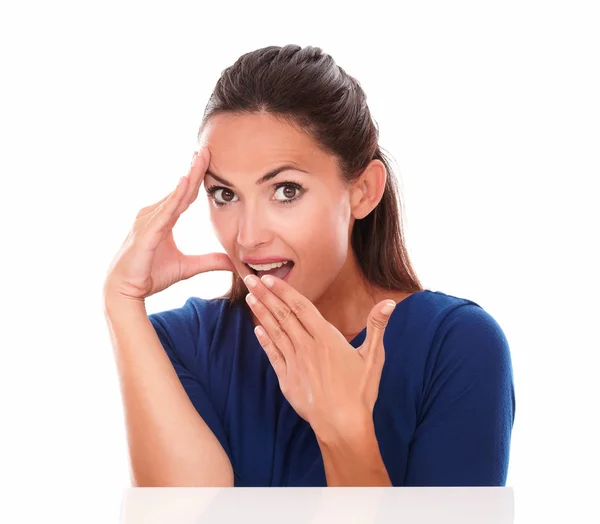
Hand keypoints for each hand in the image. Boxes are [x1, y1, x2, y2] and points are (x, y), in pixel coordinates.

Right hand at [103, 148, 235, 301]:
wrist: (125, 291)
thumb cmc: (150, 276)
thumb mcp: (187, 268)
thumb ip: (209, 262)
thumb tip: (231, 262)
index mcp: (163, 220)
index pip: (185, 195)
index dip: (197, 179)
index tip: (207, 160)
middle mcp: (154, 215)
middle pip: (181, 190)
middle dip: (194, 169)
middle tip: (207, 149)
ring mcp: (148, 221)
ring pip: (174, 196)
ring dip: (189, 176)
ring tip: (201, 158)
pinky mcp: (147, 232)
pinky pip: (165, 211)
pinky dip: (176, 196)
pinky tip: (186, 181)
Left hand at [243, 273, 396, 440]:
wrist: (342, 425)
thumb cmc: (361, 391)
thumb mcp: (373, 356)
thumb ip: (377, 326)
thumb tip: (389, 302)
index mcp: (327, 338)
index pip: (301, 307)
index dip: (284, 291)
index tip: (269, 278)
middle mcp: (307, 347)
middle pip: (283, 316)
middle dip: (266, 296)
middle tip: (250, 279)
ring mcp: (295, 364)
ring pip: (275, 332)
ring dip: (262, 314)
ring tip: (250, 298)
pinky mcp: (287, 380)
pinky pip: (273, 355)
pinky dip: (265, 340)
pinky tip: (257, 329)